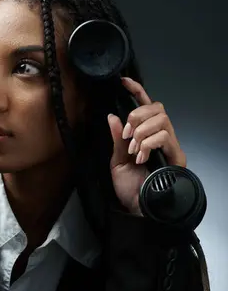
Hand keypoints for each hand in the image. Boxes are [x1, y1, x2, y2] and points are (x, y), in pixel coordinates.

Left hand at [107, 77, 186, 214]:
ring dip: (142, 131)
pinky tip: (141, 157)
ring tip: (133, 150)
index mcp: (144, 136)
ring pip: (161, 119)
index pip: (144, 107)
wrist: (138, 209)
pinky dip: (149, 143)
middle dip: (137, 116)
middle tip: (126, 135)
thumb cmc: (129, 189)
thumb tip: (113, 116)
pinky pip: (165, 135)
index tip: (123, 81)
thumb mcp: (117, 162)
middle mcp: (159, 137)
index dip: (137, 92)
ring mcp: (169, 146)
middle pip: (156, 107)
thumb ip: (117, 140)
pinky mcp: (176, 156)